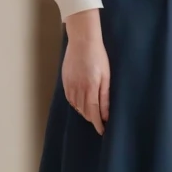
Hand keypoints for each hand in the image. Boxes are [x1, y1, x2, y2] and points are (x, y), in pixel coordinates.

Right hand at [62, 9, 109, 134]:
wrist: (82, 40)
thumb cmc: (98, 56)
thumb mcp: (106, 76)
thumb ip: (105, 96)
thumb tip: (106, 113)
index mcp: (90, 88)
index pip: (93, 112)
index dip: (97, 123)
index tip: (102, 131)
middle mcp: (78, 89)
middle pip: (84, 111)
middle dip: (92, 119)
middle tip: (99, 122)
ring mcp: (70, 85)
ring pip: (76, 106)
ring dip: (84, 112)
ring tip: (91, 114)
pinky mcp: (65, 81)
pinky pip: (69, 98)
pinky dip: (75, 104)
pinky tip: (80, 104)